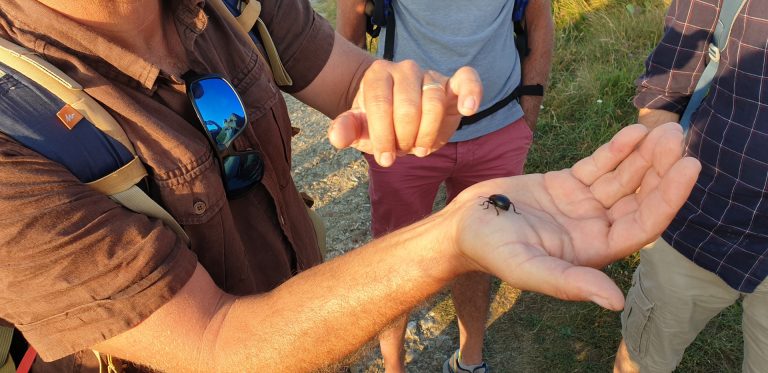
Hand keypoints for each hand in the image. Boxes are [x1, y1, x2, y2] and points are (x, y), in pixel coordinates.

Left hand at [327, 60, 482, 166]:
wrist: (400, 117)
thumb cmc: (379, 123)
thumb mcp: (359, 129)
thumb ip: (345, 130)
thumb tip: (338, 137)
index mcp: (377, 75)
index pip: (380, 103)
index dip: (383, 135)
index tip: (385, 158)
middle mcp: (404, 69)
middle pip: (408, 106)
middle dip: (405, 137)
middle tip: (404, 151)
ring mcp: (430, 74)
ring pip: (434, 102)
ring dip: (428, 133)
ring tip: (421, 148)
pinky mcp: (454, 83)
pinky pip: (468, 79)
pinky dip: (471, 92)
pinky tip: (468, 109)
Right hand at [440, 123, 700, 309]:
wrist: (462, 226)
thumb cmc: (490, 249)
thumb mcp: (528, 268)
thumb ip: (569, 282)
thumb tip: (616, 302)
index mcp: (593, 251)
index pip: (642, 223)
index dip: (668, 197)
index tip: (688, 167)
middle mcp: (594, 228)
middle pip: (639, 196)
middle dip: (660, 169)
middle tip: (677, 138)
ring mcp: (582, 204)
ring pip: (623, 177)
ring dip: (645, 155)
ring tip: (665, 129)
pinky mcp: (567, 184)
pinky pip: (599, 164)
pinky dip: (617, 149)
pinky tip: (634, 131)